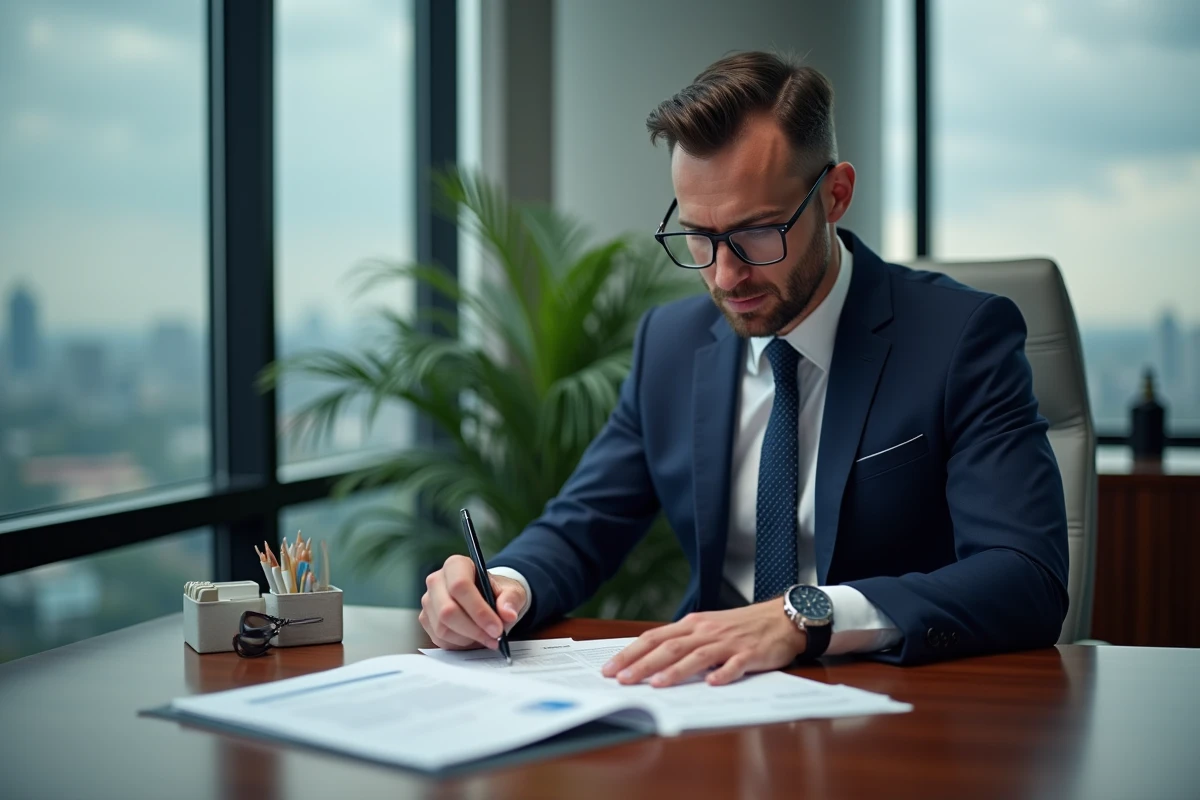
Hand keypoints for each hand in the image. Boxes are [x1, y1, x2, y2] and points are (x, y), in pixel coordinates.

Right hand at [419, 554, 526, 649]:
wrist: (486, 598)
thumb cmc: (496, 592)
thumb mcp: (512, 591)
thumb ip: (511, 600)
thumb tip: (507, 614)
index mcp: (456, 565)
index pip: (460, 586)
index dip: (478, 611)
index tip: (497, 628)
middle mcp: (437, 580)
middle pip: (448, 610)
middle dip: (474, 629)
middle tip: (495, 638)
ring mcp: (428, 600)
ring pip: (442, 628)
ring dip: (468, 638)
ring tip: (487, 638)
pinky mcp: (426, 619)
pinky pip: (439, 639)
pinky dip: (459, 644)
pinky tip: (473, 639)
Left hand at [600, 601, 806, 686]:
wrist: (780, 617)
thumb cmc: (741, 626)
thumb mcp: (707, 628)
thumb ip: (682, 642)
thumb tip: (649, 661)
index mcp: (692, 624)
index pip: (653, 638)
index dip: (630, 653)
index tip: (609, 668)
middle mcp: (705, 631)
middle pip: (669, 647)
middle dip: (642, 664)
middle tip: (621, 680)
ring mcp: (727, 642)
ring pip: (697, 656)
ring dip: (675, 671)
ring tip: (656, 684)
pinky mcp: (750, 653)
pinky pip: (735, 664)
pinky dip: (723, 673)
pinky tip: (712, 684)